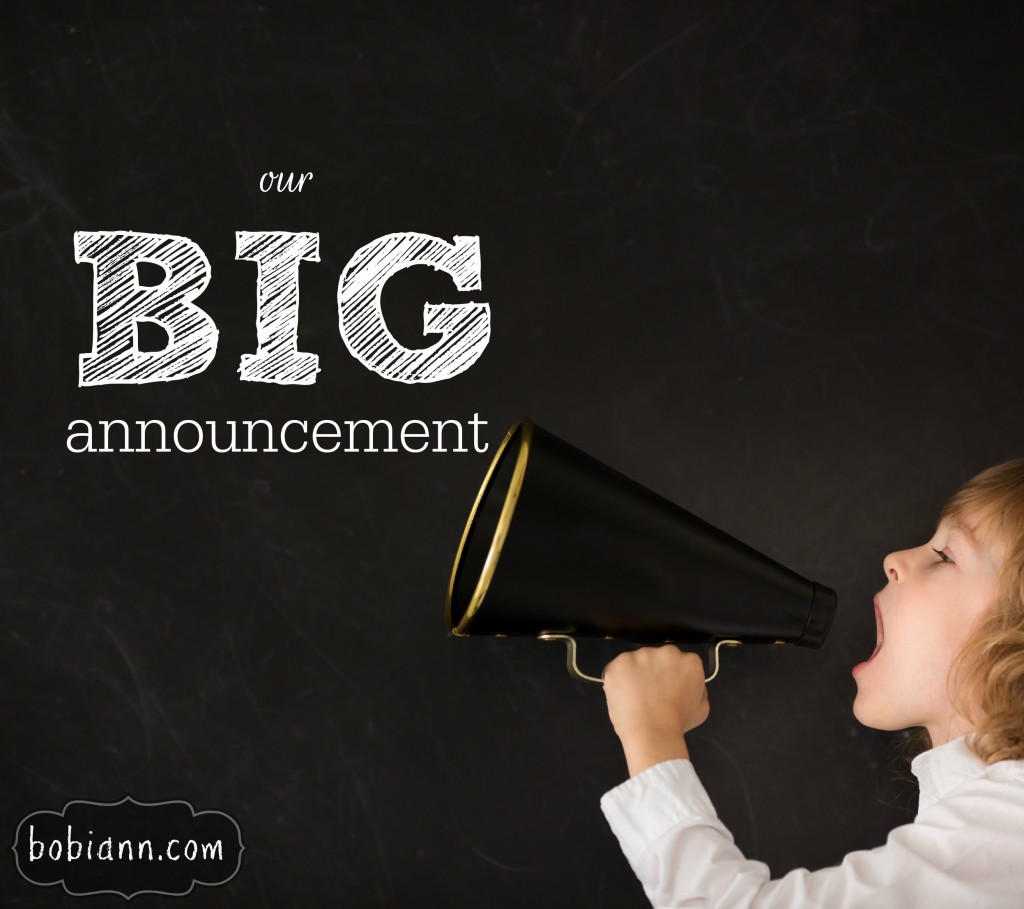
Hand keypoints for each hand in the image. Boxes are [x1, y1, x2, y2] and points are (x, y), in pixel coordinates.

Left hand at [602, 645, 709, 776]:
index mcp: (690, 661)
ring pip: (637, 662)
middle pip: (659, 658)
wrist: (652, 732)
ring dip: (636, 675)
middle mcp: (667, 652)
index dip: (673, 676)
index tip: (668, 689)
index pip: (681, 662)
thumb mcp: (701, 707)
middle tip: (651, 694)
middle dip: (655, 672)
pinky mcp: (621, 662)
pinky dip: (618, 680)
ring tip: (636, 698)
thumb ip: (697, 689)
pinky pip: (618, 668)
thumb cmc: (678, 723)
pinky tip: (624, 695)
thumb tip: (687, 685)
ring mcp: (642, 655)